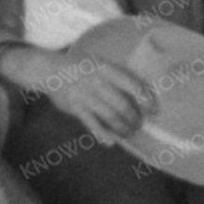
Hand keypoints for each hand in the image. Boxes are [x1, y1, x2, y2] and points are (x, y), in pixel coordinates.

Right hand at [27, 48, 154, 141]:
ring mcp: (87, 96)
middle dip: (134, 118)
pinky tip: (110, 141)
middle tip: (139, 124)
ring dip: (123, 128)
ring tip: (128, 132)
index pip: (133, 85)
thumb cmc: (79, 65)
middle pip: (123, 105)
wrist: (49, 69)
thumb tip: (139, 90)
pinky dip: (102, 134)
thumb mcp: (98, 62)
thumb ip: (115, 75)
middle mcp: (98, 82)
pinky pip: (92, 124)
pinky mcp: (76, 108)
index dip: (146, 99)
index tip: (154, 109)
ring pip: (111, 117)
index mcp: (107, 69)